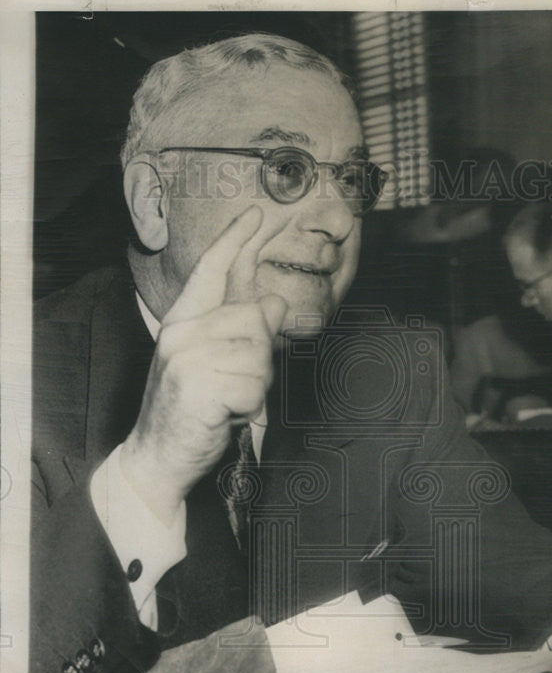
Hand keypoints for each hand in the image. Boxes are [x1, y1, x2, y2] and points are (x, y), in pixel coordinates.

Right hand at [120, 207, 286, 522]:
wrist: (157, 458)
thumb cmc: (190, 412)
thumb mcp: (214, 365)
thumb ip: (240, 332)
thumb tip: (273, 300)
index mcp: (182, 323)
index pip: (211, 271)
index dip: (235, 241)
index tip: (255, 214)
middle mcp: (181, 333)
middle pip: (253, 318)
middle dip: (259, 356)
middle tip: (237, 385)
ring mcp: (187, 359)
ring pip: (259, 354)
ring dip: (256, 386)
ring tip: (230, 402)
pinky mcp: (200, 388)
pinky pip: (254, 388)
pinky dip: (251, 409)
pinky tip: (227, 416)